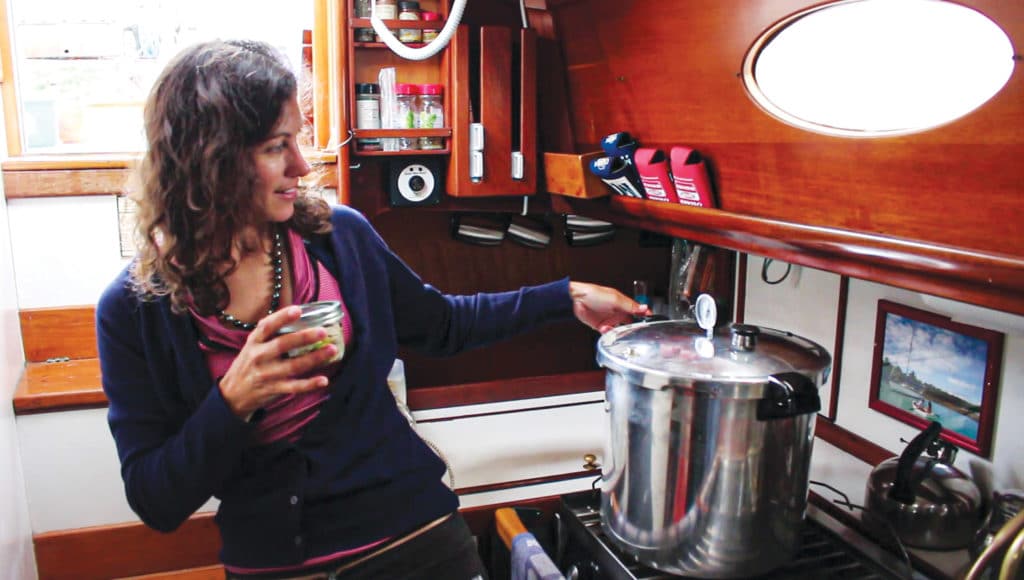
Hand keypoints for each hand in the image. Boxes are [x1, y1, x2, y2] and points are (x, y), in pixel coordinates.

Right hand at [218, 306, 337, 419]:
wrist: (233, 394)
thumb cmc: (249, 364)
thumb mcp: (251, 345)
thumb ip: (269, 333)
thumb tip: (296, 312)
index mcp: (254, 342)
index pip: (266, 327)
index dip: (282, 317)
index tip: (297, 310)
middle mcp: (259, 357)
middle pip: (282, 345)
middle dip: (304, 337)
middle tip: (322, 331)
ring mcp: (267, 374)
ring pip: (293, 366)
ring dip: (314, 358)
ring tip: (332, 350)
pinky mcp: (274, 389)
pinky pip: (295, 387)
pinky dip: (310, 384)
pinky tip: (324, 380)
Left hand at [569, 281, 649, 333]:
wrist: (576, 299)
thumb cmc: (594, 294)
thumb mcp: (615, 300)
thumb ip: (630, 306)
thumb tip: (645, 308)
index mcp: (623, 303)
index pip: (637, 311)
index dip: (643, 317)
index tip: (649, 323)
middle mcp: (617, 312)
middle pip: (630, 323)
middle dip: (632, 328)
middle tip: (633, 331)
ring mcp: (609, 319)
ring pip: (619, 330)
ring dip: (619, 332)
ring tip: (617, 330)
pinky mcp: (600, 326)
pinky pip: (608, 333)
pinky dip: (608, 333)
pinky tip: (606, 329)